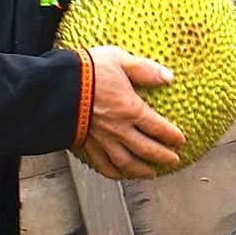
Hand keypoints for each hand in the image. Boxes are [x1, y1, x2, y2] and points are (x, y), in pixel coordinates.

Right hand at [80, 46, 185, 179]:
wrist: (54, 86)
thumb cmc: (87, 69)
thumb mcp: (118, 59)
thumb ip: (144, 69)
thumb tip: (168, 76)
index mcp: (130, 109)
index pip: (158, 127)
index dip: (172, 136)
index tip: (181, 142)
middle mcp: (119, 129)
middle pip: (146, 149)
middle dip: (162, 157)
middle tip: (173, 161)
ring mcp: (101, 139)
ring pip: (126, 162)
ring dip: (141, 170)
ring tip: (151, 174)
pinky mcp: (85, 144)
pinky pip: (101, 164)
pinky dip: (113, 173)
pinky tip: (120, 175)